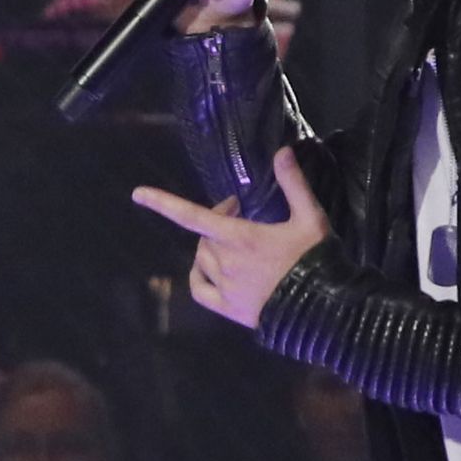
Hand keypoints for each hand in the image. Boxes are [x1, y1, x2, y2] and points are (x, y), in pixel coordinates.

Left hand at [130, 151, 333, 326]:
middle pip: (203, 236)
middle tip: (239, 214)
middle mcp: (225, 262)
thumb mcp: (310, 217)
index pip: (192, 216)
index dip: (163, 203)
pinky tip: (210, 270)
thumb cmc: (315, 259)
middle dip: (215, 221)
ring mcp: (224, 287)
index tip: (138, 194)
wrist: (323, 308)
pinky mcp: (228, 308)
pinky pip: (199, 290)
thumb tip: (282, 151)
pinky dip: (198, 276)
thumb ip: (294, 183)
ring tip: (232, 242)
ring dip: (210, 246)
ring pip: (201, 260)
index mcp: (240, 237)